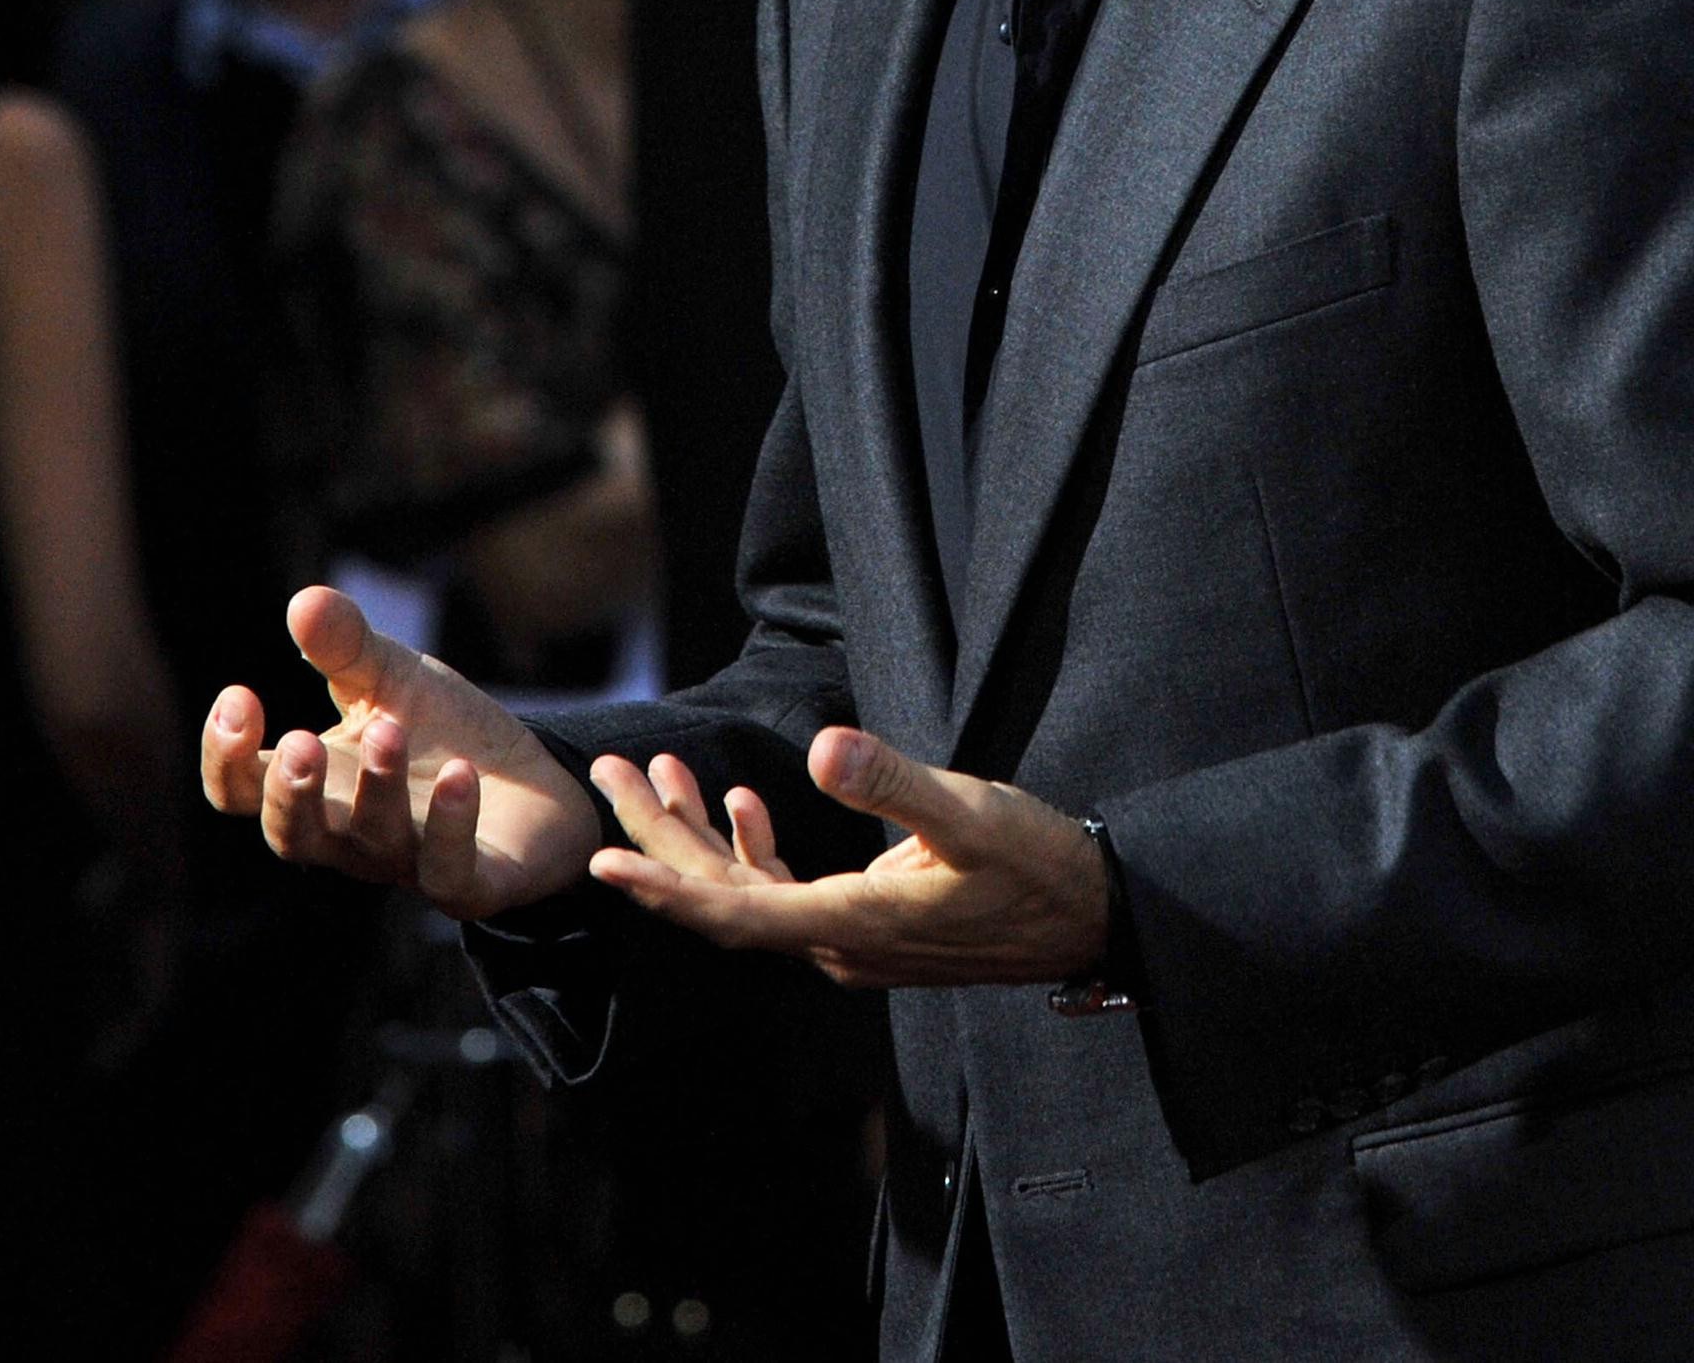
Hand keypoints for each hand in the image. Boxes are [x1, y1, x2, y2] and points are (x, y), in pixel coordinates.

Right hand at [199, 586, 598, 919]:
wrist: (537, 782)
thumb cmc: (441, 731)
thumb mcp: (391, 678)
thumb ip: (345, 645)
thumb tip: (303, 601)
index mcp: (314, 785)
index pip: (241, 790)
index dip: (225, 755)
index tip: (239, 696)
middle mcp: (349, 835)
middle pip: (291, 836)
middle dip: (290, 792)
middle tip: (300, 741)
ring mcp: (407, 863)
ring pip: (373, 842)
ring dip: (377, 787)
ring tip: (391, 729)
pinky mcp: (471, 885)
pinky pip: (448, 872)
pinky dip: (450, 825)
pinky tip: (461, 775)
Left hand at [586, 727, 1109, 988]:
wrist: (1091, 914)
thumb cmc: (1035, 864)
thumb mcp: (968, 813)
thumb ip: (893, 783)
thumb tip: (823, 748)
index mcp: (850, 926)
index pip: (734, 913)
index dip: (663, 888)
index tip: (602, 861)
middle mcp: (836, 944)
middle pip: (722, 897)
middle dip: (658, 835)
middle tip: (609, 770)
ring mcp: (848, 938)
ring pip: (747, 891)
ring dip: (698, 834)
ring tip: (656, 770)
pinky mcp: (865, 923)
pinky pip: (785, 891)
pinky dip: (753, 847)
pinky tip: (743, 802)